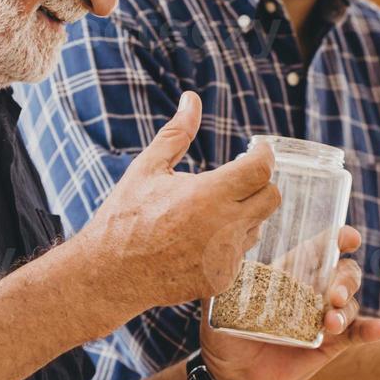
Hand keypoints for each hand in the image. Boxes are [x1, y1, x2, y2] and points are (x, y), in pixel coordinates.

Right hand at [79, 91, 279, 309]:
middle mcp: (223, 227)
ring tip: (206, 214)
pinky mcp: (222, 280)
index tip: (257, 150)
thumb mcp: (148, 168)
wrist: (108, 273)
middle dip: (260, 183)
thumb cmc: (125, 216)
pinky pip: (239, 254)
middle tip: (238, 177)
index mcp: (208, 194)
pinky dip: (226, 244)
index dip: (264, 155)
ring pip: (256, 226)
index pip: (261, 169)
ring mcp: (225, 257)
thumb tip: (192, 99)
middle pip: (271, 198)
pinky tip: (197, 242)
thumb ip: (177, 133)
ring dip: (242, 215)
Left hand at [197, 226, 379, 379]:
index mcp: (290, 272)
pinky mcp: (330, 345)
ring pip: (350, 302)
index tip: (348, 238)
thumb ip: (227, 277)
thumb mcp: (220, 301)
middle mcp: (312, 290)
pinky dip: (371, 330)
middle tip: (332, 295)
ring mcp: (323, 317)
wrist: (229, 376)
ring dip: (347, 308)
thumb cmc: (224, 332)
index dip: (338, 239)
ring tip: (331, 322)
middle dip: (344, 279)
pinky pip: (356, 334)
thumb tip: (226, 251)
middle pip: (343, 272)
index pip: (320, 248)